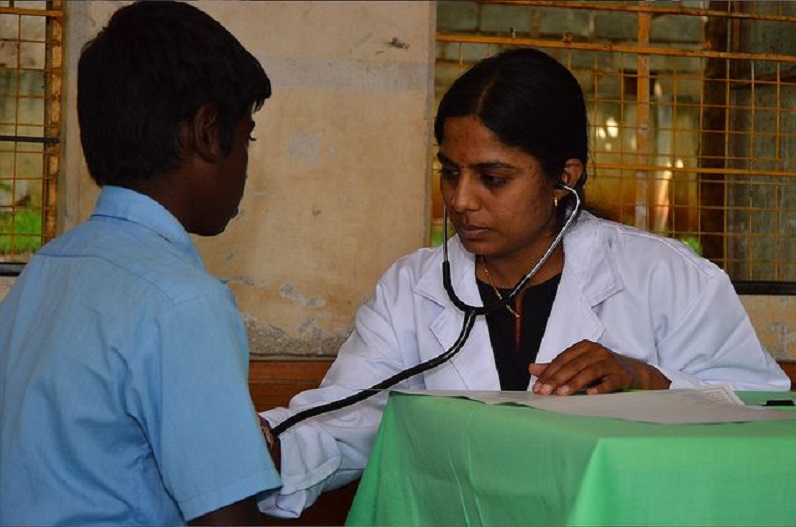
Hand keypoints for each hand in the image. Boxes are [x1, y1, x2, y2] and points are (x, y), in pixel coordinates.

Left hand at [529, 339, 670, 395]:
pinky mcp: (622, 375)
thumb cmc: (600, 369)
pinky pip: (610, 382)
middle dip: (557, 379)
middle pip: (573, 365)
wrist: (633, 372)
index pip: (562, 359)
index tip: (538, 387)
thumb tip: (531, 368)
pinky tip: (590, 395)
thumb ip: (556, 367)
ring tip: (562, 393)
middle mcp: (596, 352)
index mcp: (584, 347)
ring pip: (589, 372)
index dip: (549, 373)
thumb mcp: (578, 365)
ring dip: (575, 383)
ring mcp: (610, 362)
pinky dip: (600, 387)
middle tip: (545, 392)